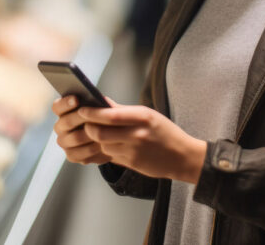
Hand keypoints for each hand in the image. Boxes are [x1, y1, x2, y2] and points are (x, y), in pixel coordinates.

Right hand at [52, 96, 112, 164]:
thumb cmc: (105, 118)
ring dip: (91, 135)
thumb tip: (99, 100)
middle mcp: (60, 126)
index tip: (77, 99)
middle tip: (96, 117)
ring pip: (75, 138)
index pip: (57, 106)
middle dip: (82, 118)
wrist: (111, 138)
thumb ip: (99, 103)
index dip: (65, 103)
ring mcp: (64, 142)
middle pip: (66, 122)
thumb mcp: (104, 108)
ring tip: (105, 132)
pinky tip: (103, 146)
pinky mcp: (71, 155)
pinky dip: (93, 149)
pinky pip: (80, 153)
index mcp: (63, 111)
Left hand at [78, 104, 206, 183]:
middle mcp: (137, 134)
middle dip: (88, 128)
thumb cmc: (165, 131)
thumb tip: (102, 101)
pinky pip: (110, 156)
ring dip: (96, 140)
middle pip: (100, 133)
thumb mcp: (148, 115)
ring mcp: (134, 151)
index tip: (82, 109)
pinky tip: (107, 144)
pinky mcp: (132, 164)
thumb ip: (123, 110)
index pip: (110, 115)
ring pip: (102, 146)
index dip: (92, 113)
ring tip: (97, 133)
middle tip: (85, 123)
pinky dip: (105, 150)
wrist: (182, 156)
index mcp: (143, 117)